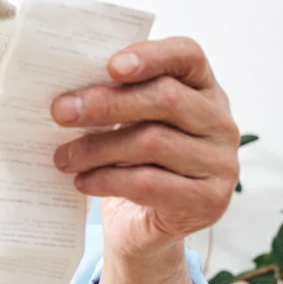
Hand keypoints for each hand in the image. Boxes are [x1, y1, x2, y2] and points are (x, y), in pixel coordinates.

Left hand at [51, 37, 240, 257]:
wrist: (146, 228)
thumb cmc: (133, 163)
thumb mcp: (128, 124)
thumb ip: (115, 99)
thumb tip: (68, 93)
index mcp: (203, 89)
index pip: (187, 55)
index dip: (151, 56)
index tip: (111, 66)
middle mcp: (220, 122)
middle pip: (166, 98)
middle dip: (106, 104)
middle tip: (61, 112)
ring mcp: (221, 163)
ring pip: (153, 142)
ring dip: (97, 148)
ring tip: (63, 157)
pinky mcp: (209, 201)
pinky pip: (150, 183)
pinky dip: (108, 180)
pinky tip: (82, 181)